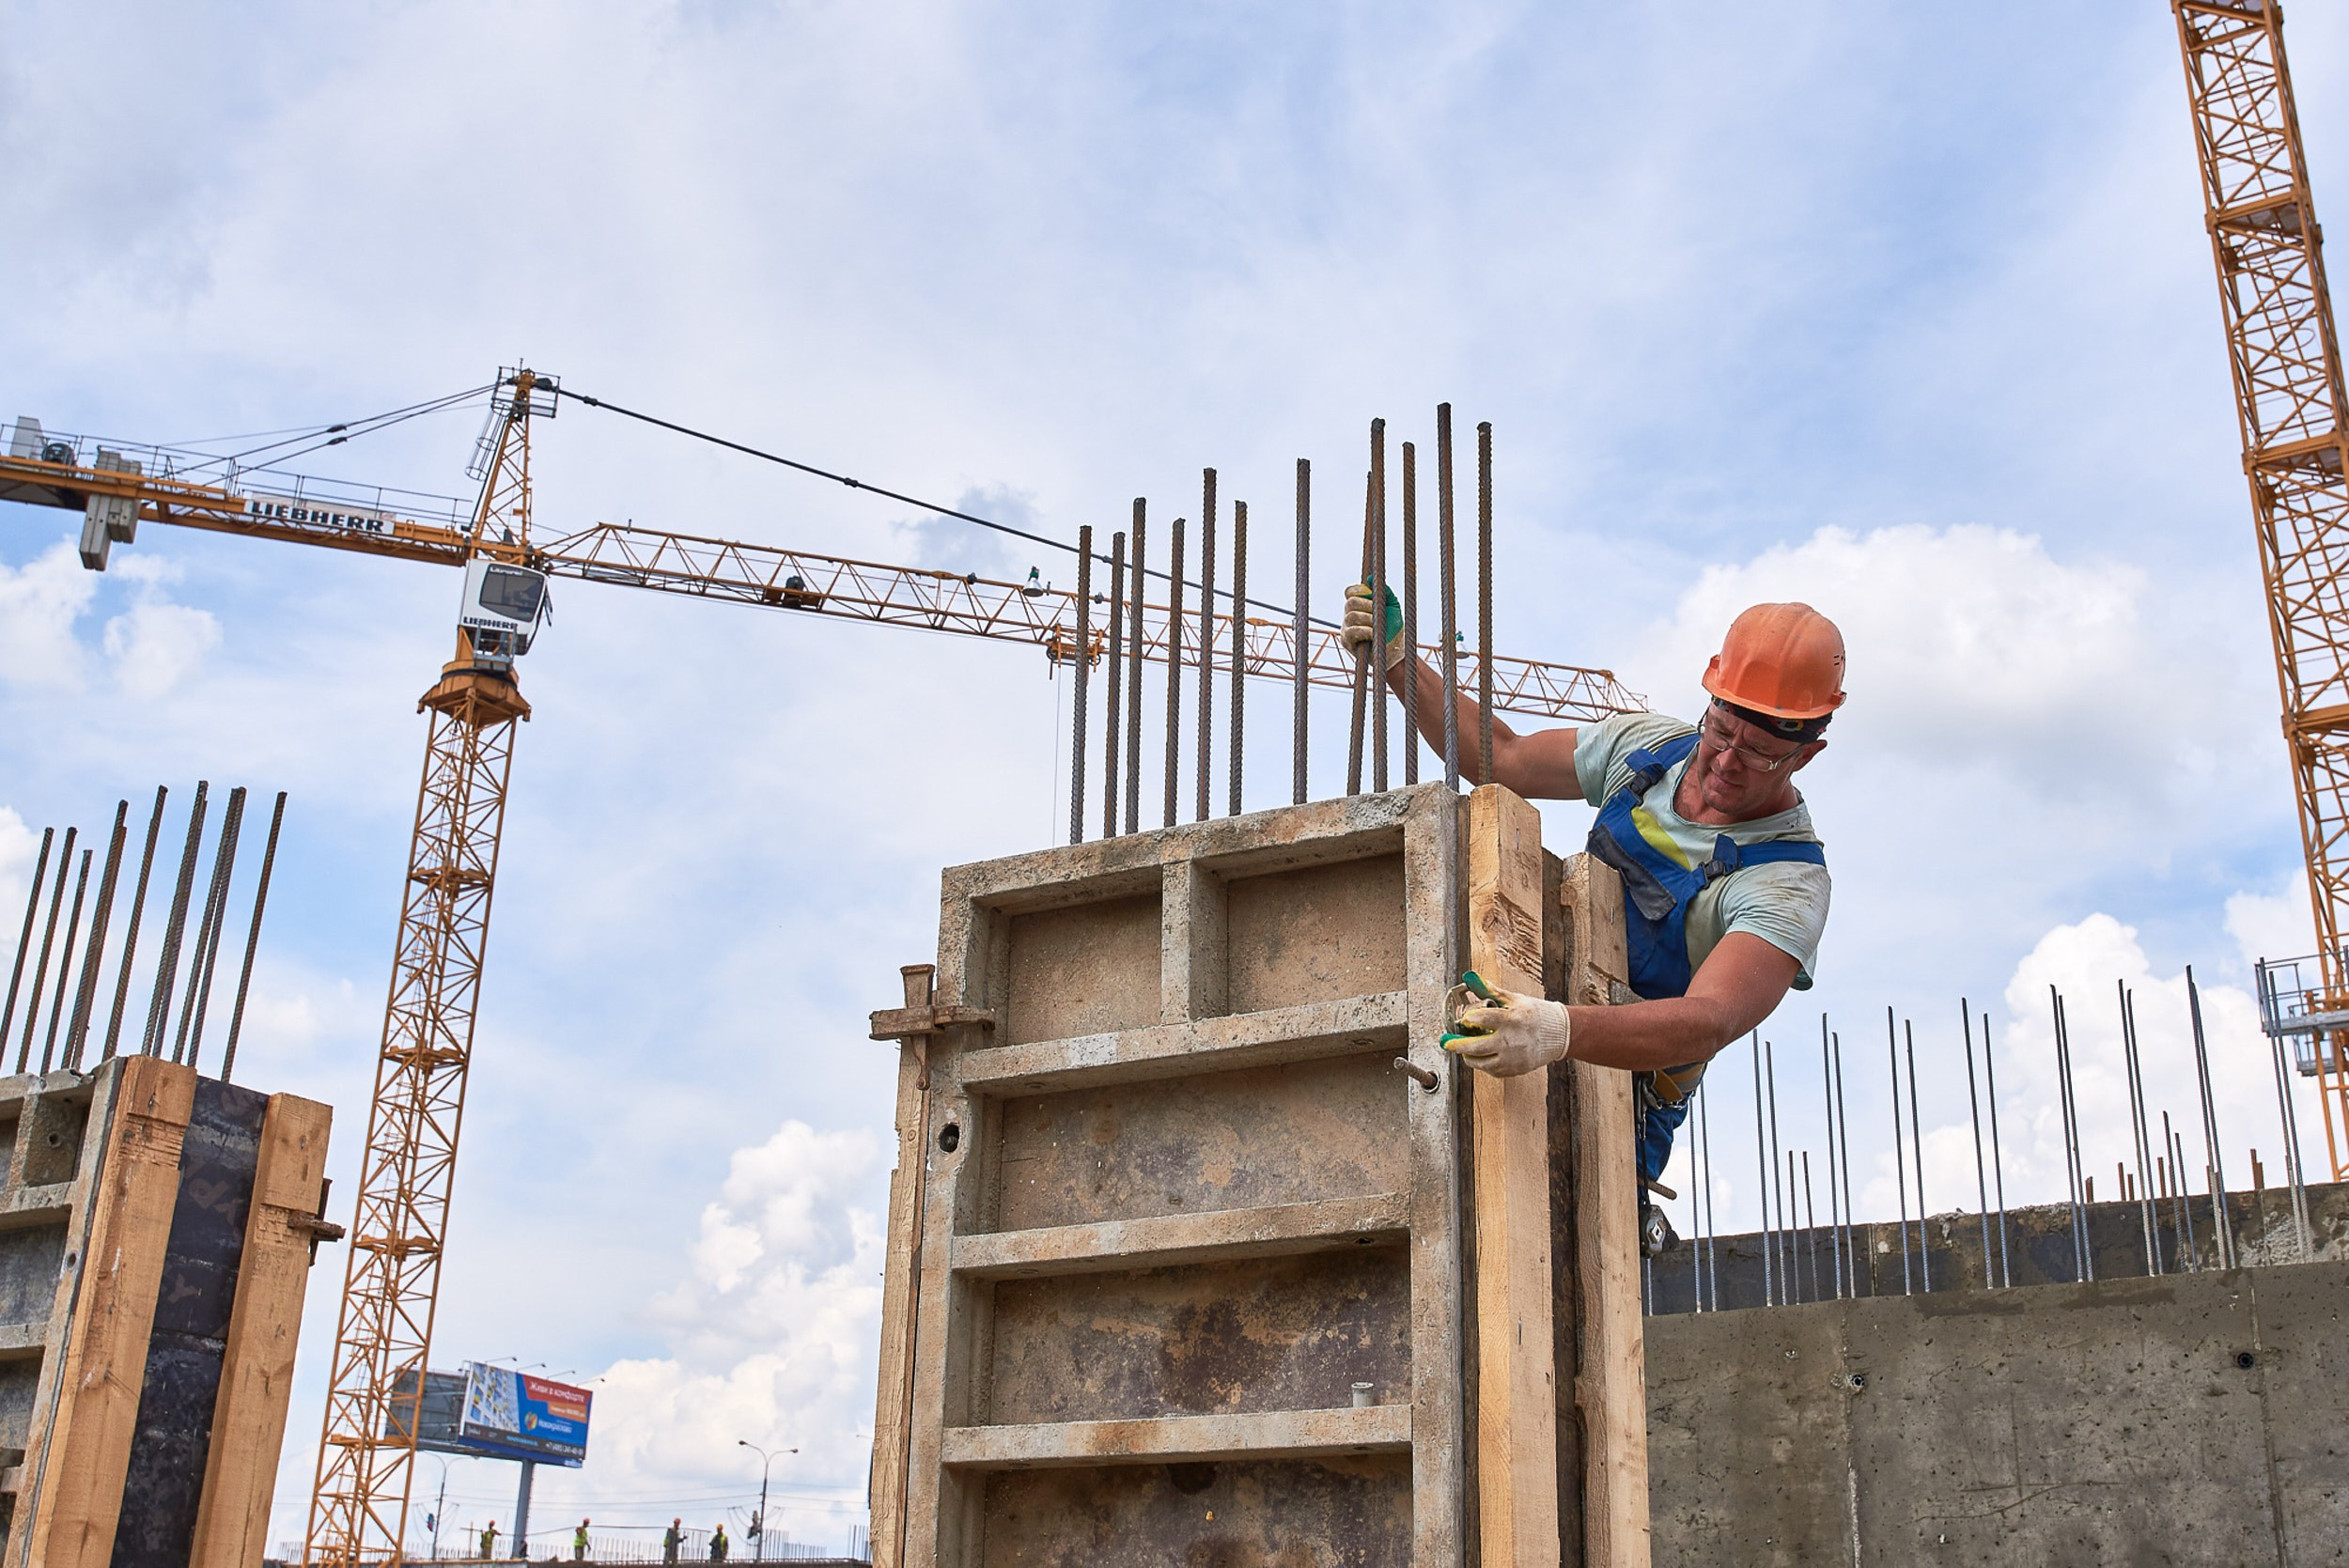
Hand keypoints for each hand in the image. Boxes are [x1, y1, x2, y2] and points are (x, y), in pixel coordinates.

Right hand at [1341, 582, 1405, 670]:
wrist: (1395, 650)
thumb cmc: (1393, 628)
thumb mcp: (1392, 606)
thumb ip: (1384, 592)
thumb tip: (1370, 579)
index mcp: (1358, 605)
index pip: (1349, 591)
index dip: (1358, 590)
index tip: (1370, 593)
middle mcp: (1349, 615)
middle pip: (1350, 602)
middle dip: (1366, 605)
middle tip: (1378, 612)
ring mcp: (1346, 628)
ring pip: (1351, 616)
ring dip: (1368, 619)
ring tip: (1378, 625)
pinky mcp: (1347, 641)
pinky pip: (1352, 631)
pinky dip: (1364, 630)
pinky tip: (1373, 633)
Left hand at [1447, 987, 1569, 1076]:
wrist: (1560, 1034)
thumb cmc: (1538, 1014)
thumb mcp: (1517, 999)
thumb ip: (1494, 992)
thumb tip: (1476, 981)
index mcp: (1512, 1019)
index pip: (1484, 1019)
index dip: (1469, 1019)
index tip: (1462, 1019)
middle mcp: (1511, 1041)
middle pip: (1476, 1047)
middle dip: (1457, 1045)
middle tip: (1447, 1043)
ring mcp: (1513, 1058)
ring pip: (1481, 1062)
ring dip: (1468, 1056)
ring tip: (1463, 1049)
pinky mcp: (1515, 1069)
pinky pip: (1492, 1070)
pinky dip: (1483, 1064)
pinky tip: (1480, 1056)